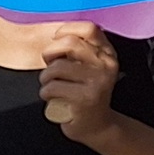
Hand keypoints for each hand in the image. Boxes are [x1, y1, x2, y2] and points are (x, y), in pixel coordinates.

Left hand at [35, 24, 119, 138]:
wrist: (97, 126)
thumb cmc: (85, 93)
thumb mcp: (90, 67)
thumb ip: (79, 49)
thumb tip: (56, 34)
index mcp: (107, 53)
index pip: (89, 28)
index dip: (66, 31)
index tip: (58, 44)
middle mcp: (106, 65)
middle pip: (69, 43)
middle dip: (50, 55)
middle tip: (51, 67)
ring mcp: (97, 82)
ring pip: (55, 68)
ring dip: (46, 80)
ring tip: (54, 87)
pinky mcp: (84, 99)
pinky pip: (51, 88)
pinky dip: (46, 95)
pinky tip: (56, 99)